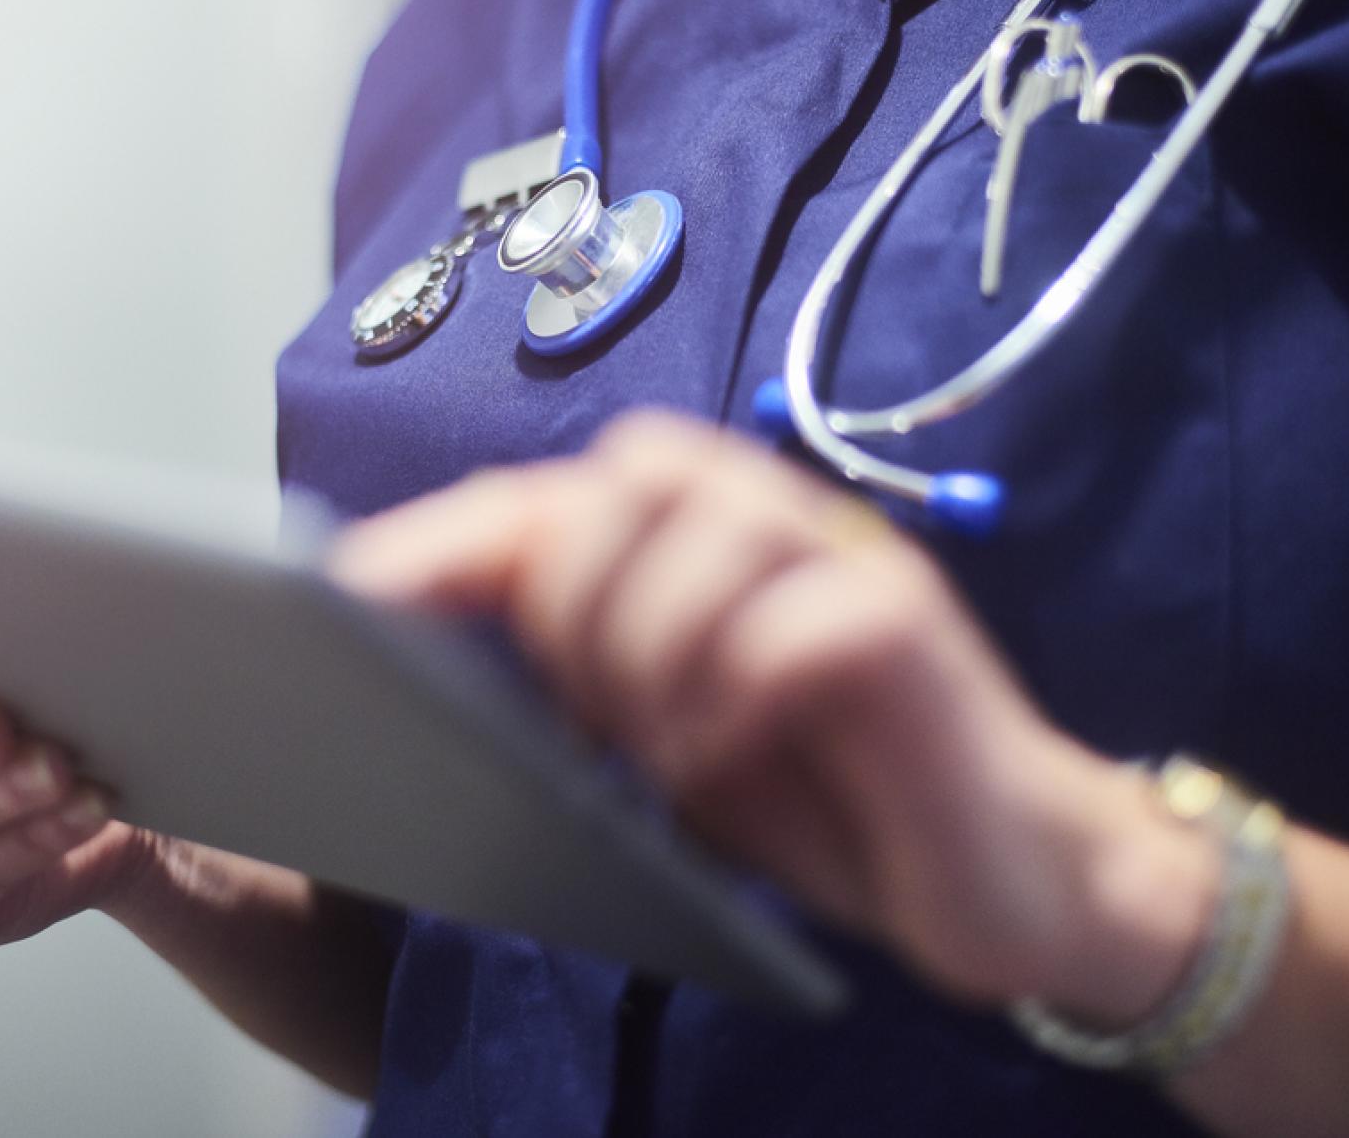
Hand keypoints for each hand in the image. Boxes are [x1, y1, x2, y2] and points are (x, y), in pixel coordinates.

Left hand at [329, 412, 1216, 1019]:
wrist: (1005, 870)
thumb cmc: (823, 794)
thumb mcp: (672, 730)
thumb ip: (585, 670)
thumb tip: (433, 661)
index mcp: (701, 535)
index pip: (548, 500)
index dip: (441, 541)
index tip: (343, 598)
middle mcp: (772, 518)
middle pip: (620, 477)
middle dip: (571, 599)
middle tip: (596, 714)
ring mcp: (847, 560)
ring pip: (695, 521)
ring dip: (647, 646)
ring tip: (662, 747)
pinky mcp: (910, 627)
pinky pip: (796, 620)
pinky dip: (733, 694)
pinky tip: (724, 760)